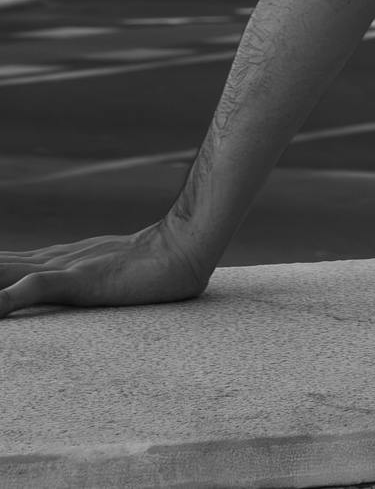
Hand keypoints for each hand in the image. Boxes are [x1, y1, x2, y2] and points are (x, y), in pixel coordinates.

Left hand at [0, 222, 214, 317]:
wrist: (186, 248)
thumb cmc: (154, 268)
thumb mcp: (106, 279)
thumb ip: (77, 285)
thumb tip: (45, 295)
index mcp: (49, 265)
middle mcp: (46, 264)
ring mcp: (60, 269)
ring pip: (2, 273)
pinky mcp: (77, 279)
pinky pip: (32, 287)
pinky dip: (7, 296)